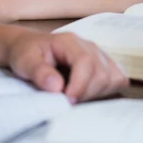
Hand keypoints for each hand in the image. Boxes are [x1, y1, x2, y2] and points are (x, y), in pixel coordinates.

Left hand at [6, 31, 128, 102]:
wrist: (27, 47)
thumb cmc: (26, 52)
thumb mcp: (24, 61)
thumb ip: (39, 72)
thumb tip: (57, 87)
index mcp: (69, 41)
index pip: (86, 62)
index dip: (80, 84)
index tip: (67, 100)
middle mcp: (88, 45)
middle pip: (102, 73)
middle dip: (86, 92)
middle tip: (67, 101)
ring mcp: (98, 54)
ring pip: (113, 77)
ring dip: (97, 93)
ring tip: (76, 96)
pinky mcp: (104, 65)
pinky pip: (118, 79)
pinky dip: (107, 90)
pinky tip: (88, 93)